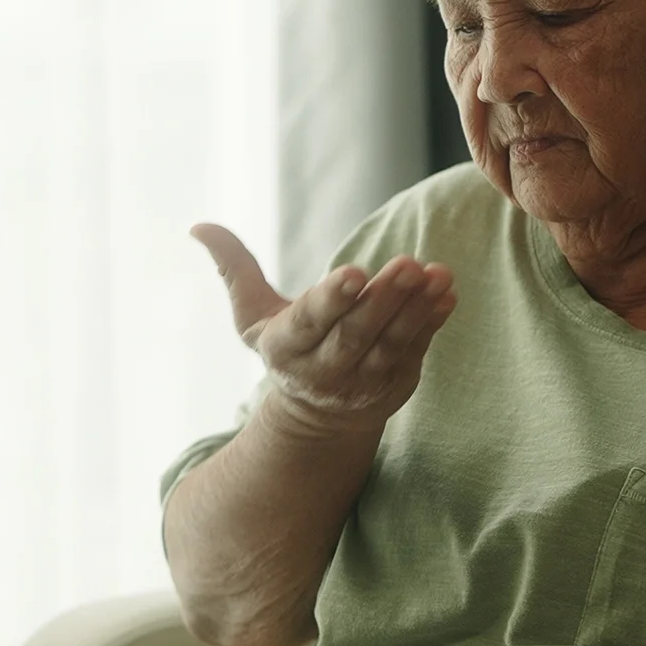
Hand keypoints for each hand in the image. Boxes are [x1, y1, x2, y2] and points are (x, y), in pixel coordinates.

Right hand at [190, 224, 455, 434]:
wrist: (320, 419)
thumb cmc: (289, 348)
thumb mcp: (253, 316)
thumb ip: (234, 270)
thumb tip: (198, 226)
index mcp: (287, 348)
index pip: (310, 321)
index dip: (332, 299)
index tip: (355, 273)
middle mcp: (324, 370)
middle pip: (356, 333)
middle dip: (383, 299)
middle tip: (407, 264)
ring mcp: (364, 382)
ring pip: (392, 343)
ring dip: (416, 309)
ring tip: (436, 274)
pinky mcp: (396, 385)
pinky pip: (417, 351)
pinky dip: (433, 322)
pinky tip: (448, 291)